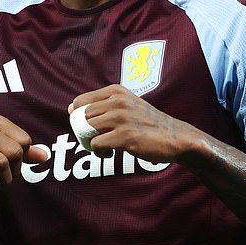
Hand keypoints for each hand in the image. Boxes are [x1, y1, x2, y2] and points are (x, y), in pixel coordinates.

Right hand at [0, 114, 48, 190]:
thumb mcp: (0, 148)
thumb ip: (24, 151)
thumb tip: (45, 156)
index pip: (23, 140)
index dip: (24, 157)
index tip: (15, 164)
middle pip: (14, 152)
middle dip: (15, 170)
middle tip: (8, 176)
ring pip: (0, 163)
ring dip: (5, 179)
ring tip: (1, 182)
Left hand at [69, 85, 197, 162]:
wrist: (175, 137)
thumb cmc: (148, 122)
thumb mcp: (128, 103)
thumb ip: (103, 104)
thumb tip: (70, 108)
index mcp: (116, 91)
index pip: (80, 101)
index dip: (78, 117)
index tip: (87, 127)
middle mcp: (117, 101)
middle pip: (82, 118)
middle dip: (84, 131)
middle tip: (97, 139)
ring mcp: (120, 118)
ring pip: (87, 131)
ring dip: (92, 142)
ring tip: (105, 146)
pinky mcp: (124, 136)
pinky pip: (96, 145)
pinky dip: (100, 153)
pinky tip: (110, 153)